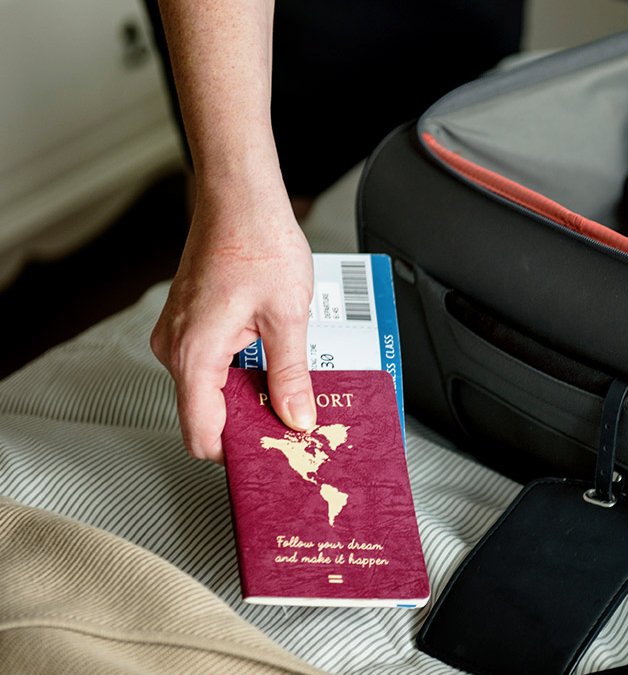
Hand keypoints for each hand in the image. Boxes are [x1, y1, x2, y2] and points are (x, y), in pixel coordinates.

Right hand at [151, 183, 315, 461]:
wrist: (239, 197)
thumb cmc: (259, 242)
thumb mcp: (288, 316)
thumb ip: (290, 375)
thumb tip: (296, 418)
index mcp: (195, 353)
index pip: (202, 434)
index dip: (238, 454)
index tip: (272, 459)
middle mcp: (176, 348)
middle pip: (208, 415)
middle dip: (251, 425)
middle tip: (295, 427)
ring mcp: (179, 335)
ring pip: (211, 391)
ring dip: (249, 396)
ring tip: (292, 393)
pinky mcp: (190, 324)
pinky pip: (212, 366)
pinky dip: (242, 373)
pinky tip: (276, 364)